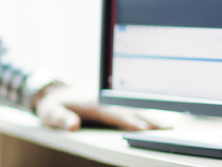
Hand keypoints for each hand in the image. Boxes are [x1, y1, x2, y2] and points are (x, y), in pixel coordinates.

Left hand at [34, 84, 167, 130]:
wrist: (53, 93)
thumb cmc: (53, 105)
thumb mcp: (50, 112)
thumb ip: (60, 119)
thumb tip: (72, 126)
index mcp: (92, 102)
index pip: (113, 113)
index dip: (129, 120)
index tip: (144, 128)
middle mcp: (104, 100)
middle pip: (130, 109)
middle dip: (149, 119)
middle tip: (168, 128)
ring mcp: (109, 101)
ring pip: (133, 108)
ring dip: (151, 116)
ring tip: (170, 126)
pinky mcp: (111, 104)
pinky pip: (131, 109)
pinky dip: (146, 114)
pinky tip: (159, 121)